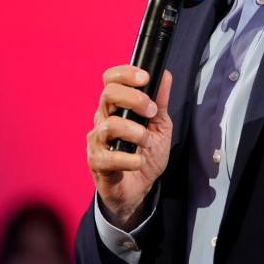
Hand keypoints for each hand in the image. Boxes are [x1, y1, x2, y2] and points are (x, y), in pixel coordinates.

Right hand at [86, 65, 172, 231]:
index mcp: (116, 107)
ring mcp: (97, 141)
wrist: (138, 190)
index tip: (145, 77)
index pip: (111, 80)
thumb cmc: (145, 155)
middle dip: (134, 99)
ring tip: (146, 142)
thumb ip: (160, 103)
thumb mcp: (159, 127)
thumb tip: (165, 75)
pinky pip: (110, 157)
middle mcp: (103, 119)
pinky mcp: (97, 163)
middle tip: (151, 111)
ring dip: (135, 132)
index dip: (125, 74)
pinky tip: (138, 161)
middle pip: (108, 94)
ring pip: (109, 125)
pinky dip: (129, 159)